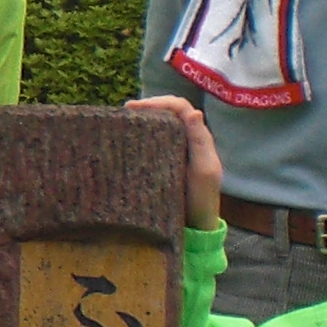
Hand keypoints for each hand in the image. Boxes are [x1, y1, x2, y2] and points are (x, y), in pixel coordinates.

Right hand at [124, 94, 224, 230]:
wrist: (196, 225)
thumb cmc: (202, 198)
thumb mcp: (203, 170)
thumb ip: (199, 141)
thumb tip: (193, 112)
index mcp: (198, 137)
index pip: (179, 107)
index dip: (159, 102)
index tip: (134, 107)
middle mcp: (187, 139)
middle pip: (168, 111)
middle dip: (147, 106)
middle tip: (124, 112)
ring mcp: (176, 150)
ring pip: (160, 124)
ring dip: (143, 119)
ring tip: (122, 122)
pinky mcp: (165, 162)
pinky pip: (153, 141)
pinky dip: (141, 136)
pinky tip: (127, 140)